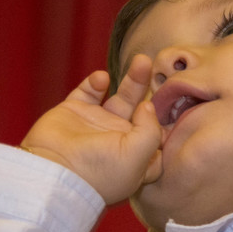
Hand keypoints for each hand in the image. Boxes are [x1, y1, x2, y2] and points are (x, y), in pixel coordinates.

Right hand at [20, 55, 162, 203]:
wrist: (53, 170)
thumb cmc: (100, 171)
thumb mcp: (138, 156)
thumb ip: (150, 129)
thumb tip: (148, 106)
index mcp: (136, 159)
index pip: (157, 142)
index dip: (168, 127)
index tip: (179, 110)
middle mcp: (118, 141)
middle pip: (141, 112)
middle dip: (151, 91)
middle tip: (159, 69)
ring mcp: (96, 125)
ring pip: (120, 98)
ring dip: (132, 80)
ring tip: (142, 60)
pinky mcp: (74, 112)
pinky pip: (89, 91)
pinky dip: (96, 81)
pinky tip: (102, 78)